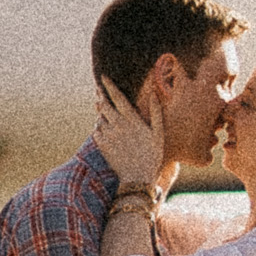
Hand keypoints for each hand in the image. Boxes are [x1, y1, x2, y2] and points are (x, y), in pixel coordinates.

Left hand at [96, 75, 167, 194]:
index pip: (118, 97)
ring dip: (100, 113)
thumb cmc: (152, 155)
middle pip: (104, 105)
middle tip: (98, 90)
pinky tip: (106, 130)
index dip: (109, 86)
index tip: (102, 77)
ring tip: (104, 111)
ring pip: (99, 118)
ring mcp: (109, 136)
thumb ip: (156, 112)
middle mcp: (118, 125)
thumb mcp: (158, 133)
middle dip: (100, 96)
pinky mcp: (102, 146)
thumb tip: (155, 94)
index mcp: (132, 120)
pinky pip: (96, 132)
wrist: (138, 177)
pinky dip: (99, 128)